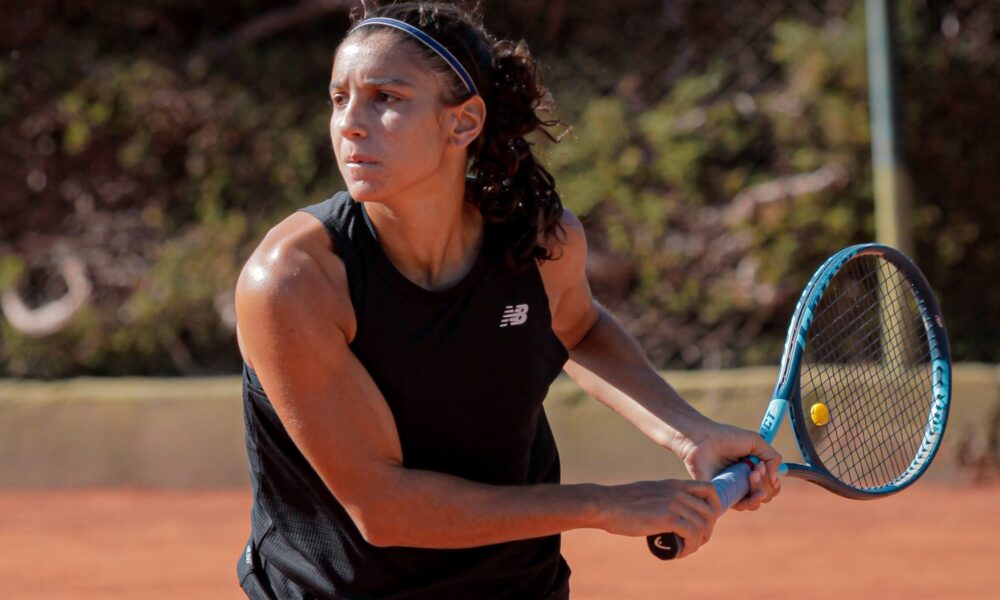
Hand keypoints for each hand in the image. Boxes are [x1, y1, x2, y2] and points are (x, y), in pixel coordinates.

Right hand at [601, 479, 720, 557]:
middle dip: (706, 530)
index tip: (704, 521)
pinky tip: (680, 552)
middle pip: (709, 512)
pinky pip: (691, 534)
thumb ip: (663, 497)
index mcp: (674, 484)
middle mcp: (678, 492)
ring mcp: (674, 504)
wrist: (606, 505)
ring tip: (685, 549)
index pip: (710, 489)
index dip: (714, 507)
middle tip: (694, 541)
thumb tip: (670, 512)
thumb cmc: (622, 502)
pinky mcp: (667, 518)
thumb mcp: (649, 493)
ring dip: (698, 542)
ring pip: (702, 525)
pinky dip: (690, 547)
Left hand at [675, 421, 782, 510]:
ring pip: (754, 504)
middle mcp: (743, 482)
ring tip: (751, 474)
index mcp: (752, 470)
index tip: (773, 476)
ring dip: (758, 491)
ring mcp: (732, 490)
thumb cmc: (726, 437)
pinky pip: (739, 506)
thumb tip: (775, 479)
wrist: (703, 439)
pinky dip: (748, 499)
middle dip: (766, 485)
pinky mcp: (722, 497)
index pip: (770, 487)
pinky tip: (747, 483)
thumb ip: (772, 458)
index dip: (774, 484)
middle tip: (756, 469)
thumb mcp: (756, 441)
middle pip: (765, 497)